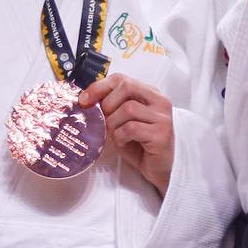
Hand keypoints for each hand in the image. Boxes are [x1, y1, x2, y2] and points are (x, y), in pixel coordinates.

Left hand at [79, 73, 174, 194]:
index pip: (122, 79)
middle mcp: (160, 101)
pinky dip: (121, 136)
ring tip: (117, 135)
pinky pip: (132, 128)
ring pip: (128, 108)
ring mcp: (162, 117)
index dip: (100, 87)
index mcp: (149, 94)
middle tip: (104, 121)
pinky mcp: (162, 134)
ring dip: (114, 124)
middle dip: (108, 103)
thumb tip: (86, 101)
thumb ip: (111, 108)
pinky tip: (125, 142)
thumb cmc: (139, 145)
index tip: (84, 100)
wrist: (159, 169)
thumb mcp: (122, 121)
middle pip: (127, 87)